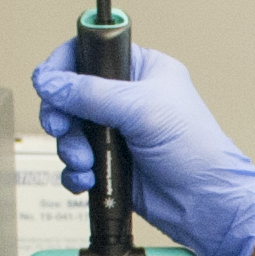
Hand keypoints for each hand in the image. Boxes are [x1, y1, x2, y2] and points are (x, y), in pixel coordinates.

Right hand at [27, 39, 254, 255]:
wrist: (206, 203)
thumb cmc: (196, 151)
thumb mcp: (142, 110)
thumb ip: (91, 94)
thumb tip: (50, 82)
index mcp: (141, 70)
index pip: (90, 52)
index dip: (63, 66)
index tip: (47, 84)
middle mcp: (126, 97)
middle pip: (70, 93)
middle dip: (61, 114)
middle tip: (62, 128)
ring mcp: (117, 130)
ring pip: (71, 130)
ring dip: (70, 147)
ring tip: (85, 161)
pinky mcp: (111, 161)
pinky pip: (77, 161)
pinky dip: (75, 171)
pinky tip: (88, 178)